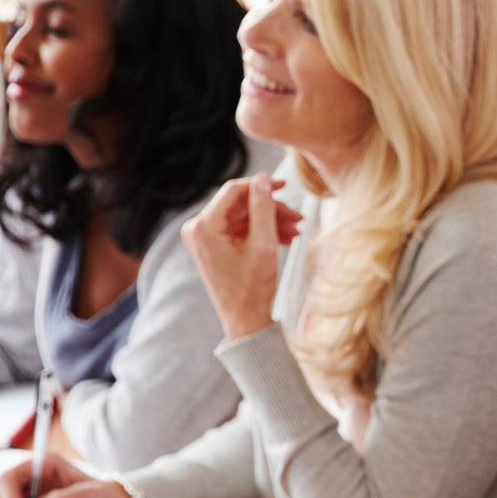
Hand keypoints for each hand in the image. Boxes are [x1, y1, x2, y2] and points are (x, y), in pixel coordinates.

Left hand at [182, 173, 302, 340]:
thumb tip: (264, 179)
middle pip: (240, 205)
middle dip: (270, 210)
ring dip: (269, 221)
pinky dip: (261, 231)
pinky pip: (239, 229)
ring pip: (243, 217)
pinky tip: (283, 238)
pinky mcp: (212, 246)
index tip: (286, 186)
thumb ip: (263, 207)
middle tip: (298, 218)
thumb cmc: (252, 286)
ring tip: (295, 232)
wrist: (245, 319)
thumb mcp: (264, 243)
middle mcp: (197, 229)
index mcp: (203, 227)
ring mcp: (204, 238)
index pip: (234, 191)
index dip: (261, 186)